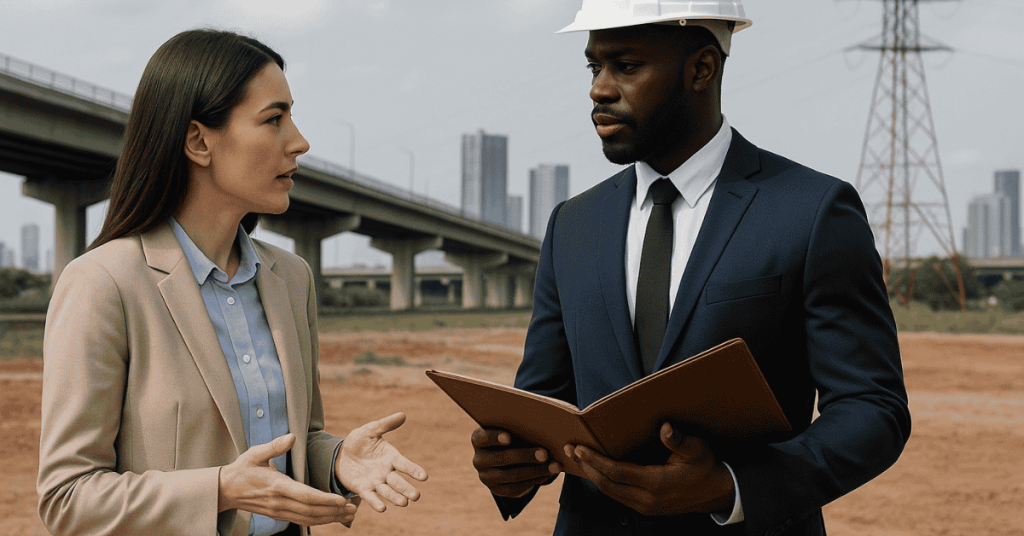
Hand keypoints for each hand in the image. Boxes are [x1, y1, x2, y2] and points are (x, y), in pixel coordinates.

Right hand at [218, 434, 356, 525]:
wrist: (225, 490)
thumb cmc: (242, 469)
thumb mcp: (255, 453)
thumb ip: (275, 446)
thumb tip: (292, 436)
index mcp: (276, 486)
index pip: (305, 496)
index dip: (325, 500)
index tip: (341, 500)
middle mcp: (279, 502)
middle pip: (310, 511)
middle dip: (333, 512)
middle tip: (353, 509)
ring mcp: (279, 511)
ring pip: (308, 519)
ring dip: (329, 519)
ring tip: (348, 515)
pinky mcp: (278, 515)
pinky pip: (302, 521)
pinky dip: (318, 520)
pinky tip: (331, 517)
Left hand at [335, 412, 428, 511]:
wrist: (340, 454)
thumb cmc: (359, 441)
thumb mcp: (370, 430)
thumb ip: (385, 424)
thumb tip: (403, 415)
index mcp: (391, 458)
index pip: (405, 465)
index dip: (414, 470)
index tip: (424, 476)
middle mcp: (386, 472)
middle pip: (399, 482)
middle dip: (407, 489)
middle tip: (415, 496)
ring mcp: (375, 482)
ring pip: (388, 492)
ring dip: (395, 498)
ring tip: (403, 503)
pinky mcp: (363, 489)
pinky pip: (371, 497)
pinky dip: (376, 503)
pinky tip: (382, 508)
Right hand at [471, 427, 560, 497]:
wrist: (508, 458)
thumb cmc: (513, 435)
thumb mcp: (512, 429)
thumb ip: (520, 426)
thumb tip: (544, 427)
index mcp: (478, 439)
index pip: (483, 438)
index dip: (494, 437)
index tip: (509, 437)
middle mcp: (479, 459)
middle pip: (501, 458)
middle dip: (525, 456)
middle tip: (545, 453)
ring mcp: (486, 477)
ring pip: (511, 476)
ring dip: (535, 471)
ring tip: (554, 466)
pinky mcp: (497, 490)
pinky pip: (515, 488)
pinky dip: (533, 481)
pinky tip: (547, 474)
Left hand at [567, 423, 734, 516]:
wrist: (718, 493)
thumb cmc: (706, 466)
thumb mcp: (698, 449)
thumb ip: (679, 440)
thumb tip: (664, 427)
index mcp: (657, 483)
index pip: (616, 472)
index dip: (595, 460)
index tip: (579, 448)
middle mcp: (648, 499)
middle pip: (607, 484)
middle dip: (586, 467)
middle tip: (569, 450)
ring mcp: (646, 508)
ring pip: (610, 493)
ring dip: (592, 476)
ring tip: (577, 459)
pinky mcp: (646, 510)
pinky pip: (618, 497)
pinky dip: (604, 483)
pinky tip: (596, 471)